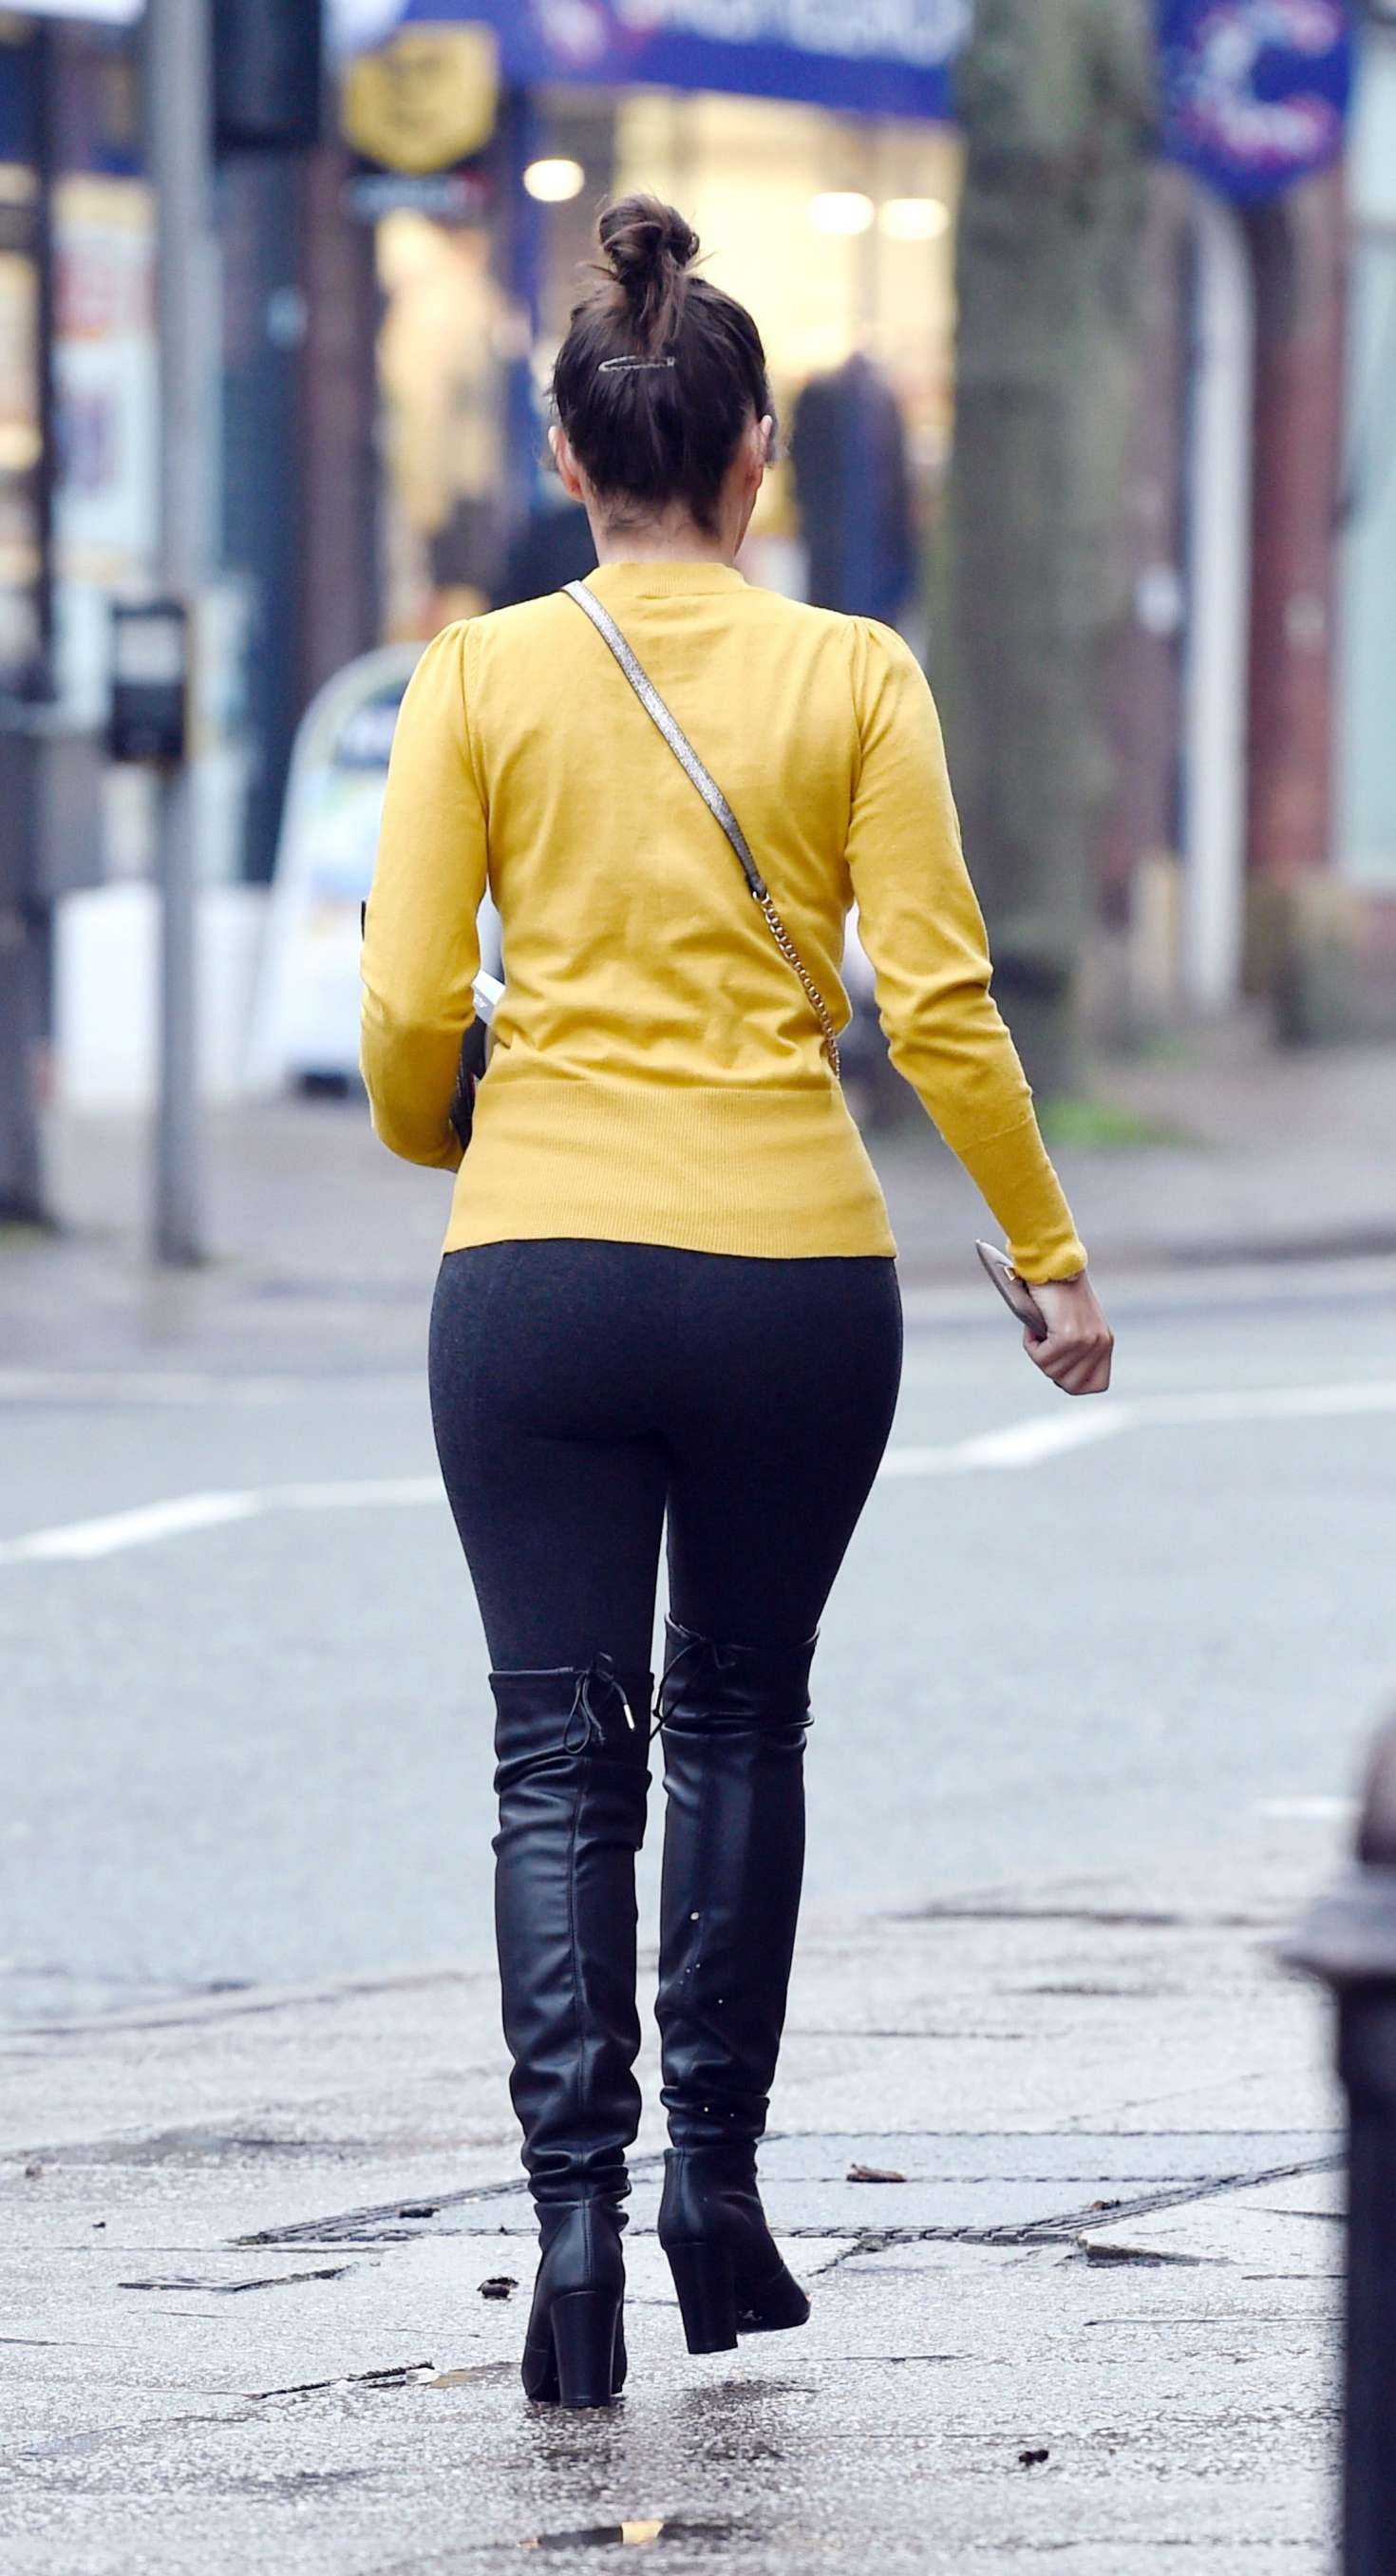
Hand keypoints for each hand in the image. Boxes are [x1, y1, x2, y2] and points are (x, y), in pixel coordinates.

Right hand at [1025, 1272, 1113, 1396]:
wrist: (1050, 1263)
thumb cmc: (1055, 1291)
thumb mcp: (1073, 1325)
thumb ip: (1075, 1351)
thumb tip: (1060, 1376)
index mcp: (1105, 1342)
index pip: (1098, 1386)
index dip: (1073, 1381)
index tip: (1060, 1362)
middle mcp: (1101, 1343)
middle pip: (1070, 1385)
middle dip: (1051, 1368)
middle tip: (1046, 1342)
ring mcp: (1086, 1341)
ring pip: (1052, 1372)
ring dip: (1039, 1353)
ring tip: (1041, 1329)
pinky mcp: (1069, 1336)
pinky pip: (1041, 1358)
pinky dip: (1031, 1344)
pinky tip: (1034, 1325)